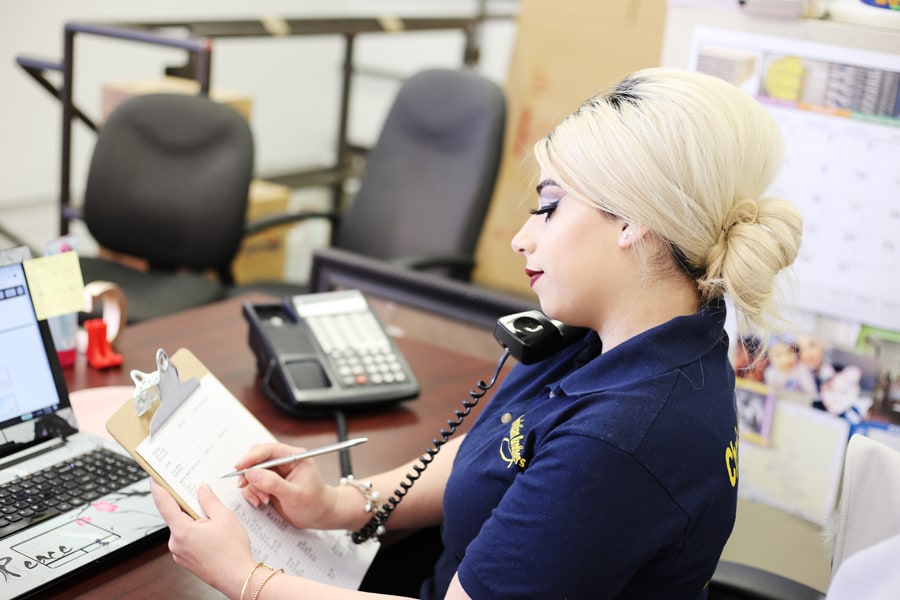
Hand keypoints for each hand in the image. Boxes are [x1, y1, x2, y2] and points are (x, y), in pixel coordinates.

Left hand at [150, 479, 255, 595]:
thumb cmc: (232, 552)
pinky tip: (212, 534)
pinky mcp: (186, 560)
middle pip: (175, 516)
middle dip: (187, 506)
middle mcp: (176, 544)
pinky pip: (187, 540)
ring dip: (194, 521)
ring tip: (214, 522)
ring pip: (183, 528)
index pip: (164, 504)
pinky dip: (195, 533)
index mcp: (182, 531)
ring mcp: (180, 554)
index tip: (155, 479)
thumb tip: (202, 490)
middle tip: (199, 496)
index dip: (158, 488)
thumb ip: (209, 500)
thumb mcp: (224, 517)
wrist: (238, 577)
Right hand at [234, 442, 341, 528]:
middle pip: (257, 459)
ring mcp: (276, 473)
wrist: (320, 515)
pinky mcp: (270, 483)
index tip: (239, 466)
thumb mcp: (294, 495)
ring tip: (262, 500)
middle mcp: (283, 462)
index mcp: (294, 457)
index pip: (268, 450)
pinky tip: (261, 502)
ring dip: (252, 487)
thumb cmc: (314, 503)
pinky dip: (252, 493)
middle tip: (245, 486)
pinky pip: (253, 484)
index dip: (252, 457)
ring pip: (252, 473)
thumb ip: (273, 483)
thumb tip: (252, 473)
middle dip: (249, 474)